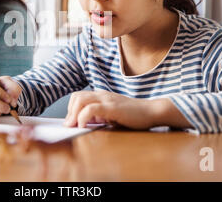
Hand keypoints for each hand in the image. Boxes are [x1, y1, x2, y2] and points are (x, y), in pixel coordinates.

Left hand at [64, 90, 190, 128]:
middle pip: (76, 97)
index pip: (78, 97)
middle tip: (71, 126)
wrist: (152, 111)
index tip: (72, 123)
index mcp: (101, 96)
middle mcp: (102, 95)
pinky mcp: (112, 107)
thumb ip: (99, 116)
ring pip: (80, 100)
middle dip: (70, 112)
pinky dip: (83, 117)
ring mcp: (107, 100)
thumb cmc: (134, 116)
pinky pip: (91, 109)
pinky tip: (84, 126)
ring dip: (74, 114)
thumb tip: (84, 123)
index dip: (71, 109)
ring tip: (76, 126)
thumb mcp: (112, 115)